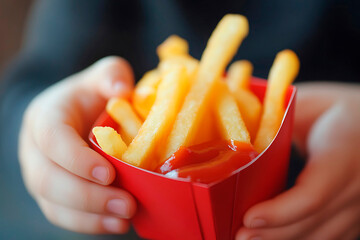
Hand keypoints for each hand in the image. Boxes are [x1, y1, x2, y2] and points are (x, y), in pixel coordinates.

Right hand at [19, 57, 136, 233]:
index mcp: (46, 116)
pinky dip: (88, 224)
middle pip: (48, 179)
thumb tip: (122, 90)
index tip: (109, 174)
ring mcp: (41, 174)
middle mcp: (35, 149)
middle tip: (127, 204)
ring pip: (53, 204)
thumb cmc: (93, 96)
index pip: (51, 139)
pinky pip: (62, 215)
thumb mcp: (104, 76)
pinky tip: (115, 225)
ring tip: (124, 220)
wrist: (77, 115)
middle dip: (88, 196)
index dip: (76, 159)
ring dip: (90, 216)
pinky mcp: (53, 194)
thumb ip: (111, 75)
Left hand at [236, 82, 359, 239]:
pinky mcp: (356, 213)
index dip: (280, 211)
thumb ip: (279, 116)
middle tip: (238, 235)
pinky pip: (331, 236)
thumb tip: (239, 130)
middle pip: (313, 221)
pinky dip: (300, 238)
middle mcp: (357, 185)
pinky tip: (275, 237)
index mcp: (343, 153)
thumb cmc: (337, 110)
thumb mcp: (311, 103)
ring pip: (323, 236)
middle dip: (273, 234)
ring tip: (250, 239)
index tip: (249, 217)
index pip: (313, 194)